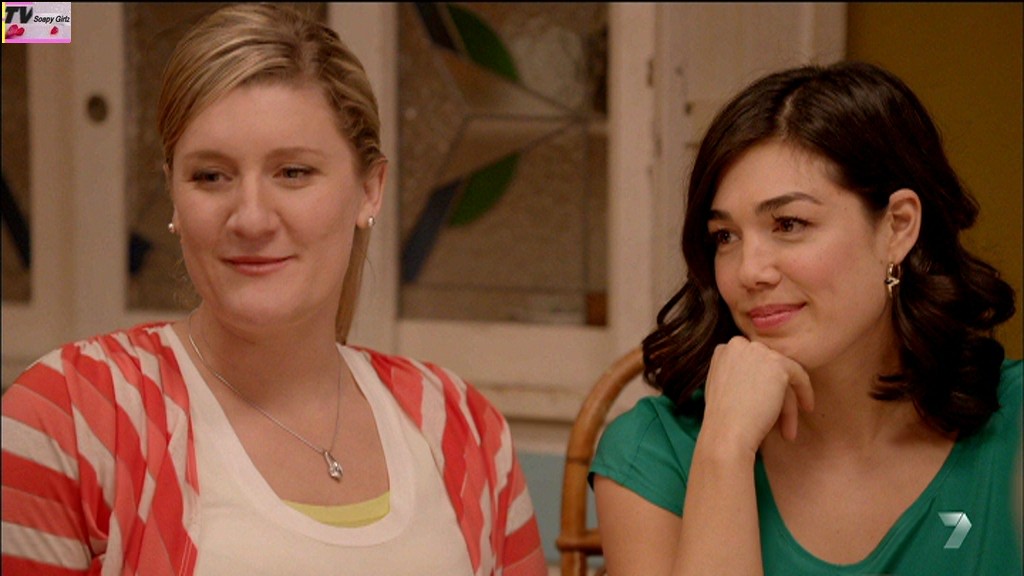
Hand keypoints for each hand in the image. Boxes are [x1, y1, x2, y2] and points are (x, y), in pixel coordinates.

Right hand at [700, 336, 813, 454]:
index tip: (767, 402)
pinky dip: (805, 392)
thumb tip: (759, 377)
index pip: (752, 363)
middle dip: (777, 394)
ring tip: (788, 430)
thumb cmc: (724, 421)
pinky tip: (807, 409)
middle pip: (767, 369)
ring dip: (787, 403)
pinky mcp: (776, 363)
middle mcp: (739, 345)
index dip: (762, 384)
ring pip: (782, 375)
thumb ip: (737, 375)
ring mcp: (757, 351)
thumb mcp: (723, 388)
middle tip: (780, 418)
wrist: (726, 434)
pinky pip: (799, 376)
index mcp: (724, 350)